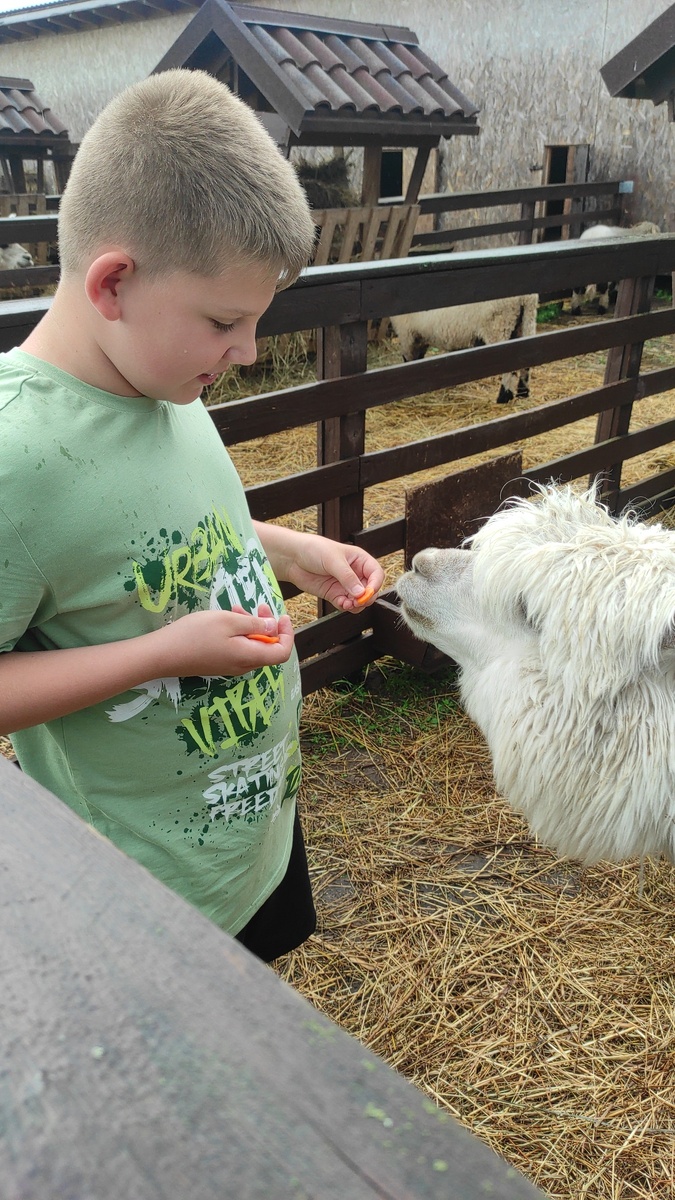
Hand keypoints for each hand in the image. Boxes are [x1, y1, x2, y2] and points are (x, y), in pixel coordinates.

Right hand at [153, 604, 293, 677]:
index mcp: (250, 657)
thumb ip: (255, 624)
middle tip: (259, 605)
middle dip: (267, 625)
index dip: (287, 634)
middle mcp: (243, 666)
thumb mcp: (228, 621)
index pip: (282, 652)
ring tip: (237, 608)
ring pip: (252, 646)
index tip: (281, 615)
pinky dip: (239, 633)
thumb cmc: (196, 634)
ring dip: (251, 626)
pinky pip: (238, 648)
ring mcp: (230, 667)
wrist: (163, 654)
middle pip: (268, 648)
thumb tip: (273, 627)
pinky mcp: (219, 663)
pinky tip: (226, 619)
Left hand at [275, 531, 383, 611]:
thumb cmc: (313, 550)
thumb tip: (361, 593)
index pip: (376, 574)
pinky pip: (346, 604)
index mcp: (360, 560)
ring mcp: (345, 585)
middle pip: (370, 590)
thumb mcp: (332, 560)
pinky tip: (341, 604)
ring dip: (356, 605)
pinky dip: (346, 607)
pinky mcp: (335, 594)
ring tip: (347, 604)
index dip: (375, 584)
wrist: (292, 557)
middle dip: (366, 598)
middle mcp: (355, 573)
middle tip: (357, 602)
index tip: (368, 592)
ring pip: (359, 600)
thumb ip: (347, 577)